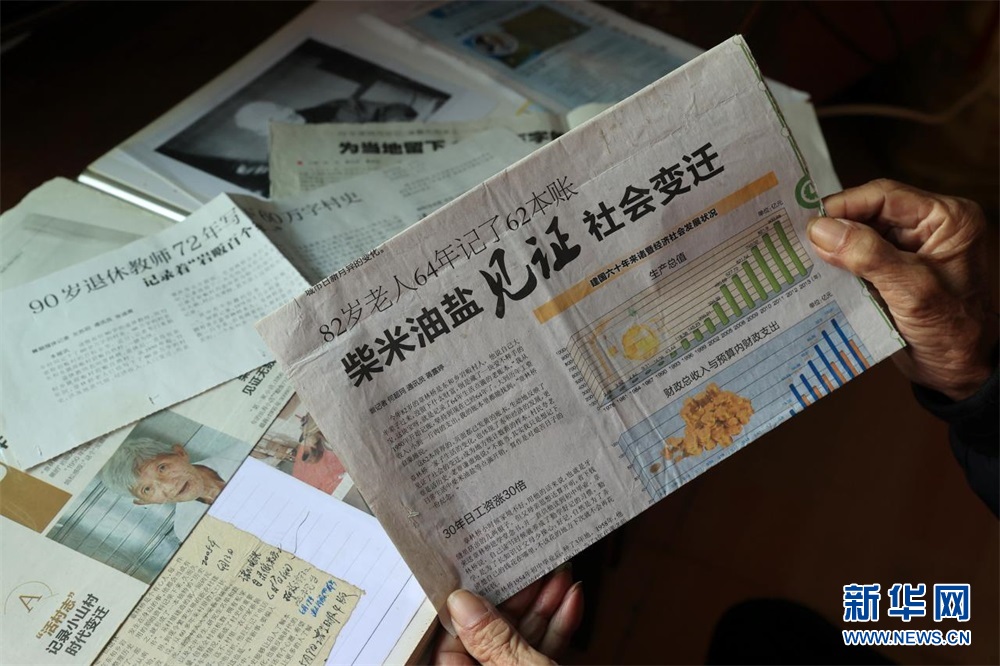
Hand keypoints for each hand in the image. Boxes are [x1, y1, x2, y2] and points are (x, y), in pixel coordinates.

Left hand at [432, 568, 582, 664]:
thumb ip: (493, 640)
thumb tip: (462, 603)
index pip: (450, 643)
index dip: (466, 607)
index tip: (481, 575)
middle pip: (491, 635)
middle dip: (518, 598)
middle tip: (530, 567)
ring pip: (521, 639)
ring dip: (544, 605)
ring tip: (559, 574)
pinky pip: (541, 651)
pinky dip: (558, 626)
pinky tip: (571, 599)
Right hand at [807, 179, 997, 400]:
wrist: (959, 372)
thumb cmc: (952, 332)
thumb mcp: (912, 291)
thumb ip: (869, 256)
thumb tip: (821, 230)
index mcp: (947, 219)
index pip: (885, 197)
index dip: (845, 206)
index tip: (810, 223)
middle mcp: (929, 227)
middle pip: (869, 213)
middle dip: (836, 228)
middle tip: (800, 241)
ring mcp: (910, 249)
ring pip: (860, 235)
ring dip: (833, 248)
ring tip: (802, 257)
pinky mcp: (893, 270)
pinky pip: (858, 258)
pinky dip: (838, 266)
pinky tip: (817, 274)